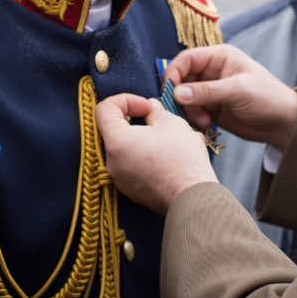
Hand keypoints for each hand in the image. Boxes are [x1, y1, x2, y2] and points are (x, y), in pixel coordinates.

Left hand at [96, 94, 217, 214]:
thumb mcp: (171, 123)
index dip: (125, 100)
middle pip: (115, 130)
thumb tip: (150, 108)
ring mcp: (120, 179)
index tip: (146, 107)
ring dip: (144, 139)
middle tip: (158, 121)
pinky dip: (146, 157)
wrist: (192, 197)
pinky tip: (169, 157)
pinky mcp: (132, 191)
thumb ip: (155, 111)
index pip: (104, 109)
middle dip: (136, 121)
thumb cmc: (181, 158)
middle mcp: (112, 162)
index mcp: (116, 141)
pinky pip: (133, 166)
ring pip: (126, 149)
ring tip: (170, 140)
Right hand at [163, 44, 296, 151]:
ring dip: (188, 110)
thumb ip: (207, 91)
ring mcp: (211, 90)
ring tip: (203, 120)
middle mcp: (212, 71)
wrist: (283, 123)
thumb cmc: (267, 98)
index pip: (186, 59)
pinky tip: (206, 125)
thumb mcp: (238, 91)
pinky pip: (192, 111)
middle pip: (182, 79)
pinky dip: (193, 118)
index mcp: (219, 57)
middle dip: (180, 96)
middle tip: (185, 111)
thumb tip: (177, 93)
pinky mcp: (211, 108)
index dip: (174, 73)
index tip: (169, 91)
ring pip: (185, 97)